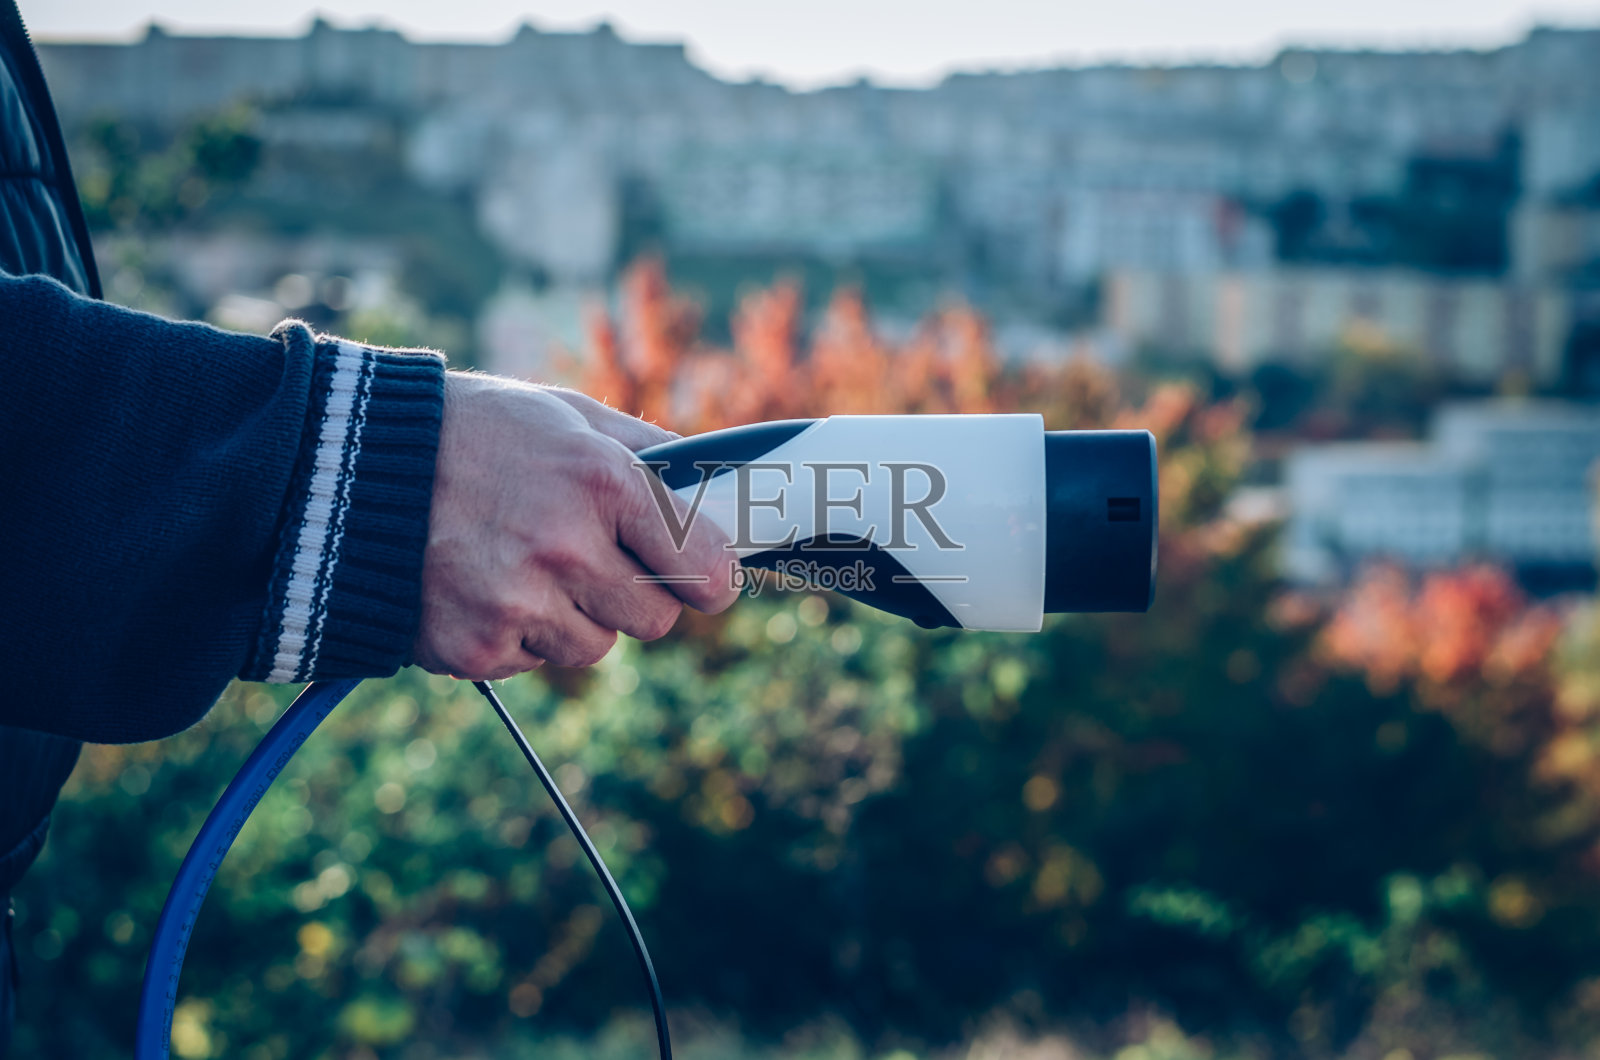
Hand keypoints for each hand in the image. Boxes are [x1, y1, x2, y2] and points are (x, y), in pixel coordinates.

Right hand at [412, 373, 738, 678]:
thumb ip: (650, 451)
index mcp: (603, 481)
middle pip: (656, 619)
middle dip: (636, 595)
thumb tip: (717, 487)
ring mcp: (518, 603)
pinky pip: (534, 660)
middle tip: (590, 557)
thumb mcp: (567, 416)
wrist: (349, 468)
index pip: (705, 568)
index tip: (708, 581)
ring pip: (594, 646)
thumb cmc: (474, 433)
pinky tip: (481, 583)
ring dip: (572, 616)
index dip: (712, 579)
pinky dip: (516, 633)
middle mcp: (566, 547)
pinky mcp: (476, 648)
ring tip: (519, 561)